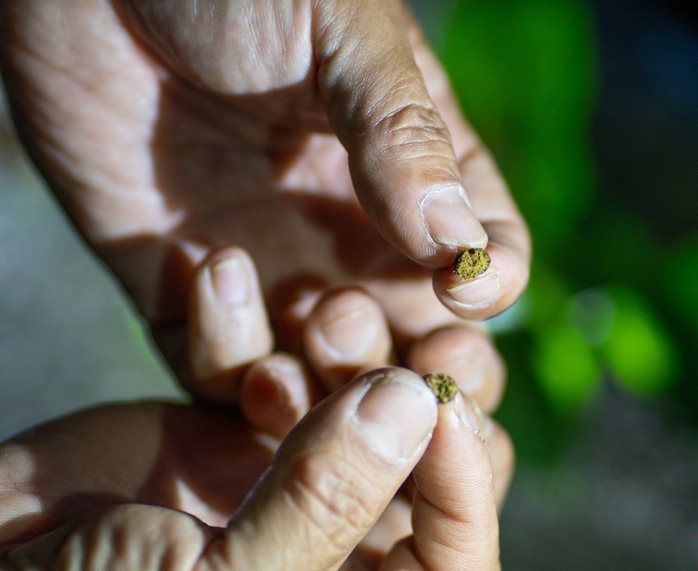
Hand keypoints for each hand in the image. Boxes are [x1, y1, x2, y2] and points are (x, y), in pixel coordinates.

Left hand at [0, 0, 530, 392]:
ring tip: (313, 317)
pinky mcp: (182, 292)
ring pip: (321, 382)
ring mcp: (270, 271)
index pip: (485, 257)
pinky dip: (226, 358)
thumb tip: (460, 247)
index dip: (488, 286)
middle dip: (414, 367)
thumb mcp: (342, 31)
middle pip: (414, 346)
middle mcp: (350, 238)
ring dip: (326, 381)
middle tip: (383, 334)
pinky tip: (214, 271)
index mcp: (411, 175)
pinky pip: (215, 371)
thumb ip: (404, 135)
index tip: (459, 287)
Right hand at [0, 245, 514, 570]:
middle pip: (419, 466)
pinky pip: (263, 365)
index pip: (457, 562)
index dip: (464, 487)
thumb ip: (325, 504)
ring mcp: (287, 477)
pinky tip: (220, 276)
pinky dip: (242, 325)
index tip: (443, 406)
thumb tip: (416, 408)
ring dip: (332, 348)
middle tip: (381, 342)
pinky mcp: (230, 424)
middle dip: (402, 399)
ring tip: (308, 309)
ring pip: (351, 401)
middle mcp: (335, 545)